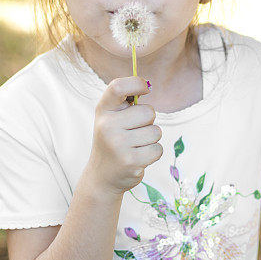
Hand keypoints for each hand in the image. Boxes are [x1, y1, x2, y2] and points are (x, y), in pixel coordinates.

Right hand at [86, 76, 161, 195]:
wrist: (102, 176)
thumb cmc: (113, 140)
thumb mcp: (111, 117)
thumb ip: (126, 101)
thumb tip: (148, 85)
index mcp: (103, 110)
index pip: (118, 87)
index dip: (136, 83)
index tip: (145, 89)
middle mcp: (107, 125)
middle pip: (148, 112)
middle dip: (148, 121)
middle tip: (134, 131)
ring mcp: (118, 144)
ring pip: (155, 132)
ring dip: (151, 139)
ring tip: (134, 146)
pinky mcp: (131, 162)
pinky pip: (158, 149)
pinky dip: (153, 153)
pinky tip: (138, 157)